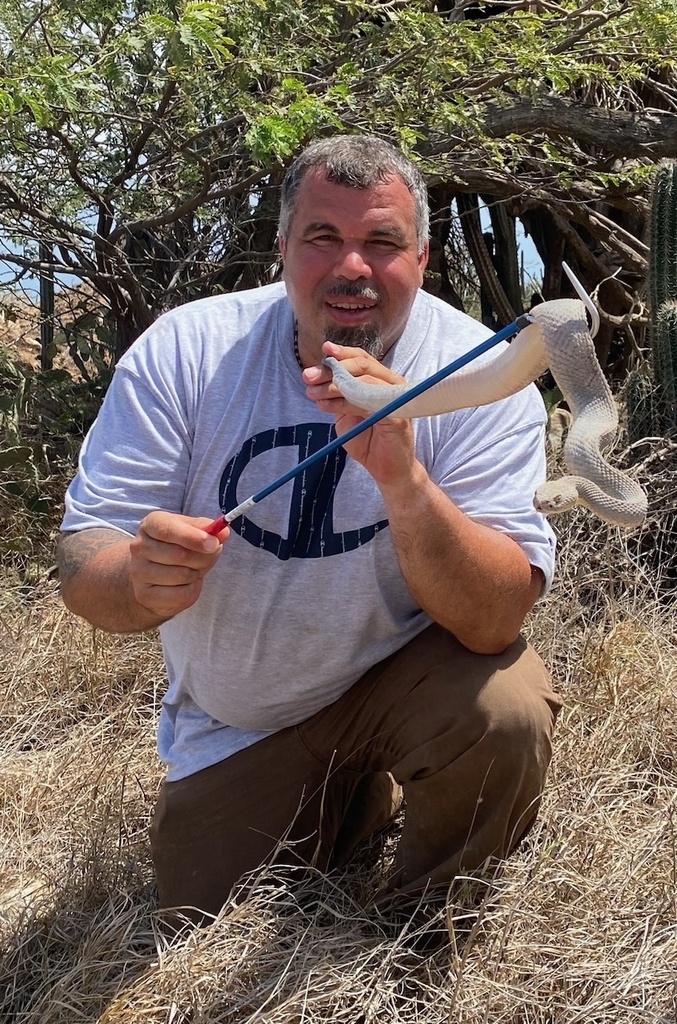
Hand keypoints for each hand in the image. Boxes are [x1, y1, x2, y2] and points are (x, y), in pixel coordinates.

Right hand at [129, 511, 228, 619]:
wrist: (156, 577)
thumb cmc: (178, 548)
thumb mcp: (191, 531)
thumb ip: (207, 529)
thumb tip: (222, 532)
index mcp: (150, 524)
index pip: (167, 529)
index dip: (192, 537)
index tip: (214, 543)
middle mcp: (139, 546)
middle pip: (180, 554)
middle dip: (202, 558)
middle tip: (207, 557)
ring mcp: (139, 572)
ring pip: (182, 575)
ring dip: (196, 574)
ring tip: (191, 570)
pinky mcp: (145, 595)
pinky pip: (180, 595)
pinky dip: (191, 590)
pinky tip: (184, 585)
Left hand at [303, 341, 418, 487]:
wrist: (387, 470)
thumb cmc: (369, 440)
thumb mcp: (347, 412)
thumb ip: (337, 394)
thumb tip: (315, 376)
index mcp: (382, 380)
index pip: (363, 358)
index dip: (343, 353)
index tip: (323, 350)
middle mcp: (392, 385)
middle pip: (362, 365)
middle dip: (332, 368)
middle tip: (308, 376)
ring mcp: (396, 399)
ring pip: (363, 382)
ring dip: (333, 386)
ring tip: (312, 392)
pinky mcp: (397, 417)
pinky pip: (366, 403)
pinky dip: (343, 403)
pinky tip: (325, 406)